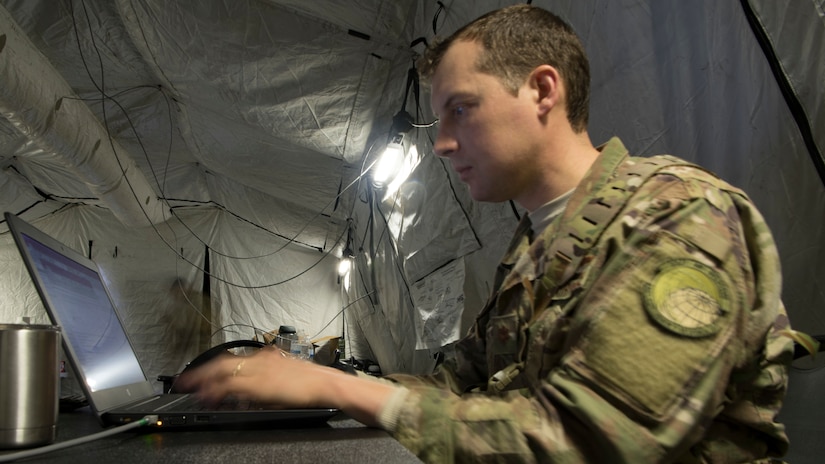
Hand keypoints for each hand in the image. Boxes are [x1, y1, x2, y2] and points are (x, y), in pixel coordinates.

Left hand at [174, 345, 340, 408]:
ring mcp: (258, 372)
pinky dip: (218, 390)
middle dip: (201, 371)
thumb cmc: (311, 381)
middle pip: (222, 362)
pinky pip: (232, 386)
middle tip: (184, 380)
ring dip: (204, 380)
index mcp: (265, 356)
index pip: (232, 358)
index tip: (199, 372)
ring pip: (223, 372)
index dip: (212, 365)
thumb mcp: (287, 371)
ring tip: (189, 389)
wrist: (324, 383)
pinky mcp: (259, 385)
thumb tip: (256, 385)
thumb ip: (270, 372)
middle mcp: (259, 360)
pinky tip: (209, 396)